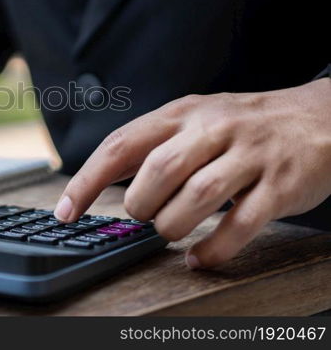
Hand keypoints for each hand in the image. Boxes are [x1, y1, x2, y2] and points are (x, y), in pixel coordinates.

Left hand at [54, 78, 330, 268]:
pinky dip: (214, 248)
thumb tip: (104, 181)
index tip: (65, 212)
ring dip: (172, 225)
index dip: (86, 182)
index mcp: (181, 113)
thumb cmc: (244, 125)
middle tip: (146, 216)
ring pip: (196, 197)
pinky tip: (201, 256)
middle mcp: (212, 129)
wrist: (320, 117)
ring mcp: (249, 155)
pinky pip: (241, 224)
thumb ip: (155, 145)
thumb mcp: (195, 118)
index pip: (120, 146)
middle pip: (156, 173)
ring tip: (170, 232)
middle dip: (140, 206)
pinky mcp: (280, 184)